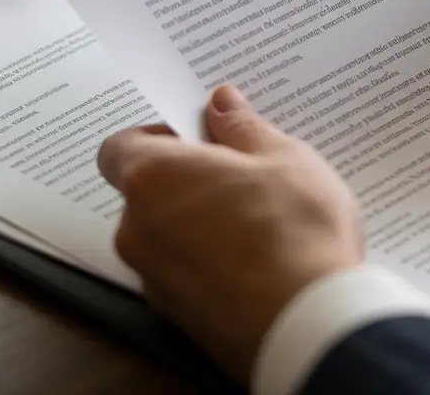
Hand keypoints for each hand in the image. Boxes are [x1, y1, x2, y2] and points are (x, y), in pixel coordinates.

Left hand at [96, 86, 363, 380]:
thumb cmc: (293, 230)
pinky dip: (215, 262)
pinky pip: (189, 274)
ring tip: (266, 220)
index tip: (204, 136)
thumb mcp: (282, 158)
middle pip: (148, 193)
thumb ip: (243, 129)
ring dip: (204, 223)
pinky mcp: (181, 318)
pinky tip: (265, 259)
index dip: (160, 137)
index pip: (121, 147)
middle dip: (191, 180)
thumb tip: (221, 105)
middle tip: (247, 174)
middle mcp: (138, 232)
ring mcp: (156, 281)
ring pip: (170, 236)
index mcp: (152, 180)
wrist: (308, 324)